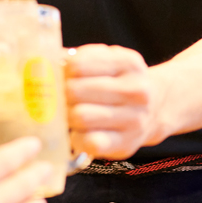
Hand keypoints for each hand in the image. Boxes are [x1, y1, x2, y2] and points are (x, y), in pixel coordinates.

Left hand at [65, 44, 166, 159]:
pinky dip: (76, 138)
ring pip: (80, 117)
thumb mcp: (109, 60)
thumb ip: (80, 58)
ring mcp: (133, 119)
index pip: (78, 65)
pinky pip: (89, 142)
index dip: (60, 72)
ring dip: (66, 117)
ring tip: (66, 114)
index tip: (56, 77)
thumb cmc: (121, 82)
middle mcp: (136, 90)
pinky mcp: (126, 144)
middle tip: (56, 99)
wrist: (157, 107)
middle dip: (59, 96)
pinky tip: (78, 132)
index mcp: (128, 63)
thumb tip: (44, 60)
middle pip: (76, 91)